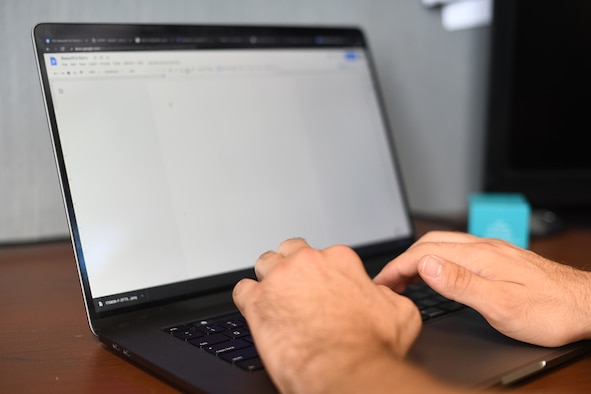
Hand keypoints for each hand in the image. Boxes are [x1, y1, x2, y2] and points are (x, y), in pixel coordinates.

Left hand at [232, 239, 422, 393]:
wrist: (347, 371)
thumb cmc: (371, 347)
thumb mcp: (399, 312)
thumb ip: (385, 294)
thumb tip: (380, 293)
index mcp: (339, 259)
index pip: (324, 253)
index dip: (322, 273)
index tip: (322, 287)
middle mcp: (307, 262)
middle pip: (290, 251)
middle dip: (292, 266)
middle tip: (297, 287)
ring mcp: (280, 279)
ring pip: (264, 263)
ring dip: (268, 278)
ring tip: (274, 297)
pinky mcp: (257, 301)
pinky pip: (242, 290)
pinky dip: (247, 300)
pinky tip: (257, 311)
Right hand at [374, 231, 590, 346]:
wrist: (588, 305)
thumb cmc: (550, 310)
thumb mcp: (501, 305)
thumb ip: (461, 284)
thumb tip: (425, 266)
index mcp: (479, 256)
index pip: (424, 253)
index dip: (397, 267)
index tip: (381, 283)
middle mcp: (483, 247)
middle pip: (430, 243)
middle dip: (403, 260)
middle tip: (387, 282)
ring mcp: (492, 250)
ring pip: (443, 245)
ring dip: (418, 258)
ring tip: (404, 278)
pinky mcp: (499, 258)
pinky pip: (457, 251)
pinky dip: (436, 259)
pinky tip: (437, 273)